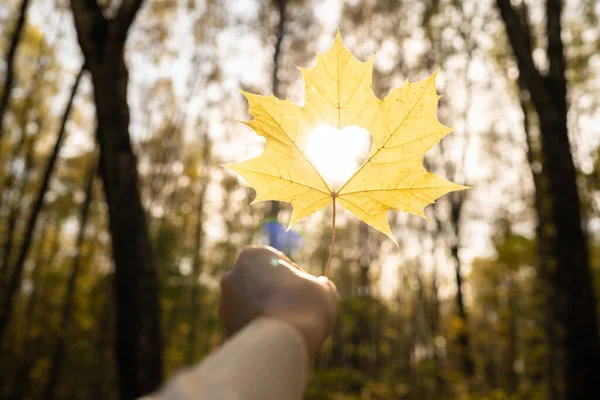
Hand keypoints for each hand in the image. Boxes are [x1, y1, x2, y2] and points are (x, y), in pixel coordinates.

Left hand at [218, 246, 337, 358]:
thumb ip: (318, 283)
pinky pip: (247, 328)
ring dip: (264, 312)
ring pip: (249, 306)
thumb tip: (321, 285)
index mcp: (253, 256)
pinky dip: (259, 332)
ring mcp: (225, 305)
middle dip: (272, 293)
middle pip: (257, 282)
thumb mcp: (323, 288)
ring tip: (287, 326)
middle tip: (295, 308)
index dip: (293, 275)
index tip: (304, 289)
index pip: (275, 261)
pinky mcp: (226, 330)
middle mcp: (232, 276)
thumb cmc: (307, 306)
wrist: (286, 342)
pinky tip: (277, 340)